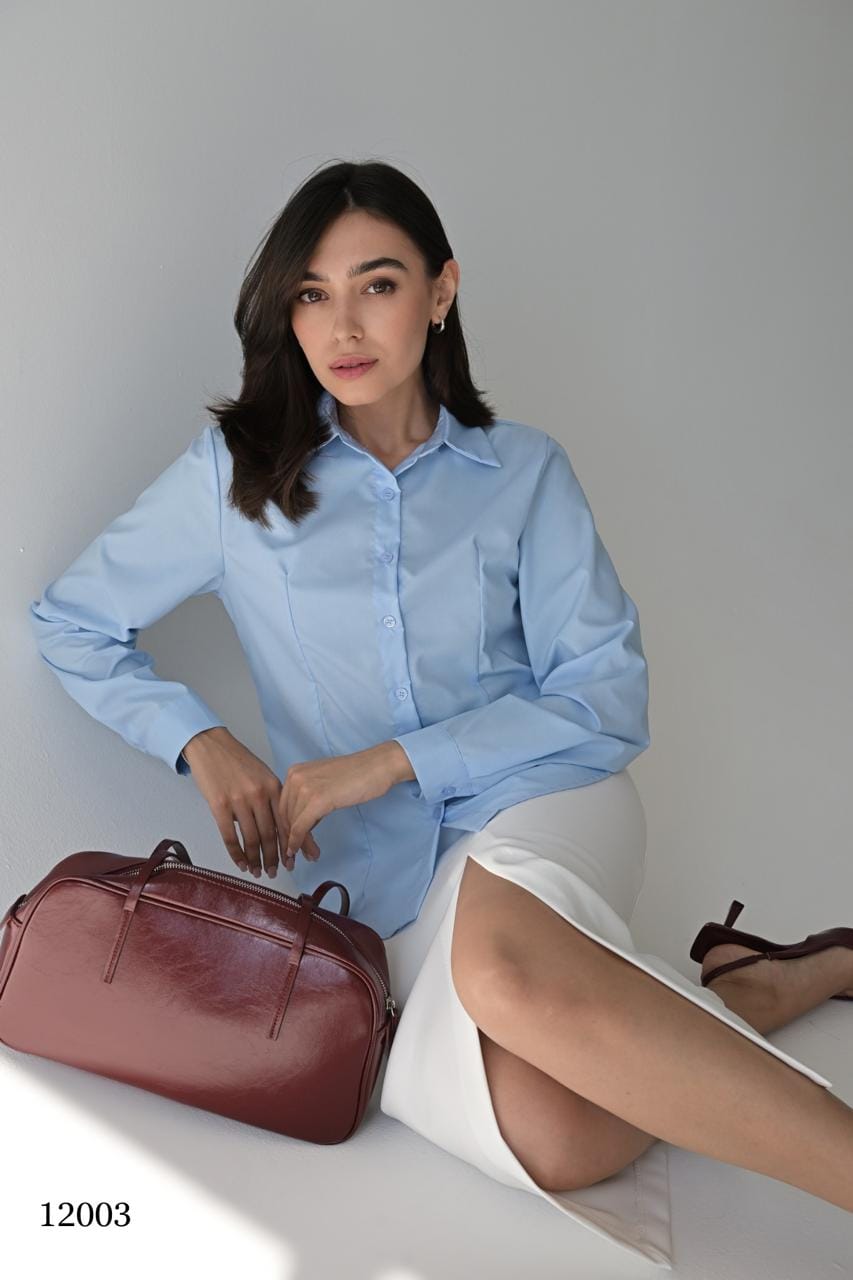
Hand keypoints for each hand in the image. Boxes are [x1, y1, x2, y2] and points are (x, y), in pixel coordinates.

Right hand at [181, 727, 307, 878]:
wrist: (211, 745)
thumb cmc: (237, 761)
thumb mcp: (262, 775)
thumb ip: (272, 799)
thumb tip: (279, 827)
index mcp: (273, 786)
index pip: (287, 821)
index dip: (292, 844)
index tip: (295, 859)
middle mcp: (259, 794)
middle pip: (270, 834)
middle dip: (275, 858)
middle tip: (277, 872)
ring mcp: (239, 800)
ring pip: (251, 839)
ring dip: (256, 860)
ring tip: (259, 872)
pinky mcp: (219, 805)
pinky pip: (230, 837)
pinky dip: (237, 854)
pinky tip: (242, 864)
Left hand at [182, 730, 409, 878]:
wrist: (377, 766)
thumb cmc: (357, 775)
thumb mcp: (324, 785)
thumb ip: (309, 800)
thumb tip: (302, 826)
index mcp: (294, 772)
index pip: (282, 806)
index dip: (284, 829)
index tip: (287, 845)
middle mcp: (294, 778)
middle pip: (284, 817)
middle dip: (288, 840)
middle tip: (294, 857)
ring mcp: (305, 788)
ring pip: (292, 825)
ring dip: (298, 845)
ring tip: (309, 856)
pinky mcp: (317, 800)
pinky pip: (301, 827)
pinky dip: (300, 843)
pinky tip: (306, 852)